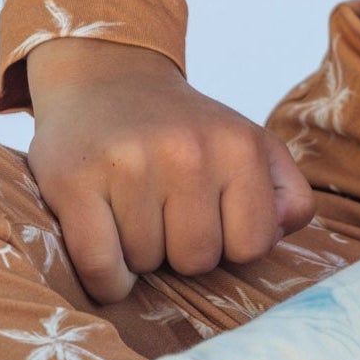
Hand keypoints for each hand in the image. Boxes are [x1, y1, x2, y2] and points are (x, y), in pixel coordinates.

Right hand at [25, 40, 316, 304]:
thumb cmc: (183, 128)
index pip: (252, 246)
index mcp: (239, 146)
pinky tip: (109, 258)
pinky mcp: (74, 182)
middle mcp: (188, 152)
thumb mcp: (250, 143)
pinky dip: (107, 281)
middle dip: (181, 253)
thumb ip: (285, 192)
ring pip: (147, 266)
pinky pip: (101, 269)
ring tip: (133, 216)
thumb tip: (277, 232)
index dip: (229, 247)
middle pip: (197, 260)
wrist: (107, 78)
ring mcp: (129, 165)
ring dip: (140, 258)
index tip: (209, 224)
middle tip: (165, 219)